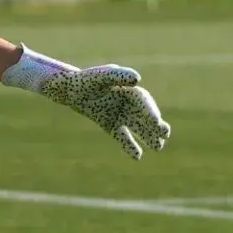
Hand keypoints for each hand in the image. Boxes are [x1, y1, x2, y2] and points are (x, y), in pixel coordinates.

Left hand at [2, 47, 170, 160]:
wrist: (68, 90)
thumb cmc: (85, 80)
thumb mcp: (101, 76)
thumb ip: (118, 75)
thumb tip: (137, 79)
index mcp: (128, 90)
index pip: (143, 102)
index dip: (150, 111)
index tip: (156, 121)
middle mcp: (127, 103)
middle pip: (144, 116)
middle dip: (155, 125)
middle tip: (164, 134)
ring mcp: (119, 115)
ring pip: (138, 128)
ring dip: (148, 137)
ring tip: (159, 147)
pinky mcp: (110, 125)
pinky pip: (122, 137)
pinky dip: (129, 146)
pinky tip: (137, 156)